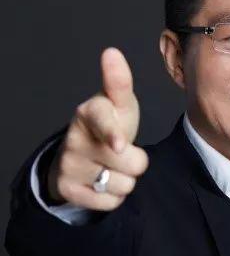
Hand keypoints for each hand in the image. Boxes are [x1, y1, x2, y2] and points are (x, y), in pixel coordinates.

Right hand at [47, 47, 148, 210]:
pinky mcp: (68, 189)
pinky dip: (113, 197)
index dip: (112, 133)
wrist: (81, 155)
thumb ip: (119, 83)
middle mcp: (74, 138)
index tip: (119, 144)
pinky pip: (110, 203)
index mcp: (88, 112)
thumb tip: (111, 52)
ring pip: (123, 185)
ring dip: (124, 180)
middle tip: (122, 152)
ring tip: (111, 167)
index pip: (101, 120)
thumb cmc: (109, 125)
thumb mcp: (119, 105)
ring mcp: (69, 164)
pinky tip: (103, 183)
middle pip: (131, 162)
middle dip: (135, 161)